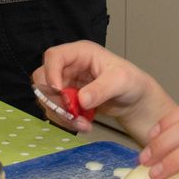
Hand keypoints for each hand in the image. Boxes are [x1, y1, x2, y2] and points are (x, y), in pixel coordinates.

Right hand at [33, 40, 174, 141]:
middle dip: (53, 99)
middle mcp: (69, 66)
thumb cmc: (131, 82)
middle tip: (70, 113)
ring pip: (47, 98)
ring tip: (82, 124)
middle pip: (43, 79)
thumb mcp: (120, 81)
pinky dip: (66, 121)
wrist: (135, 100)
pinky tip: (84, 125)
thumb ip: (101, 89)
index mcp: (80, 53)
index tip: (60, 92)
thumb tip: (82, 100)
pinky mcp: (67, 100)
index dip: (51, 73)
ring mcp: (66, 84)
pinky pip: (56, 110)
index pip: (54, 56)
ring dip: (61, 115)